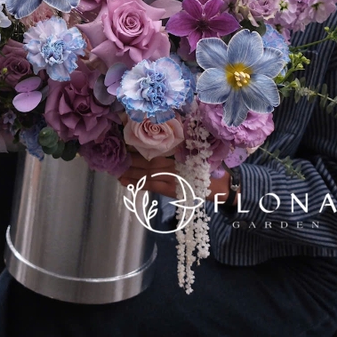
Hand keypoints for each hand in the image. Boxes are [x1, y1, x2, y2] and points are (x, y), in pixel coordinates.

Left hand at [117, 150, 231, 202]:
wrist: (221, 186)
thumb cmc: (207, 169)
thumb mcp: (193, 155)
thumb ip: (176, 152)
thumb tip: (155, 148)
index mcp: (179, 154)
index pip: (155, 152)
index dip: (139, 150)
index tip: (125, 146)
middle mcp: (174, 164)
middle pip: (148, 162)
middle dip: (131, 161)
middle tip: (115, 159)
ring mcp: (173, 178)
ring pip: (147, 173)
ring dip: (130, 172)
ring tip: (116, 170)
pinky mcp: (173, 190)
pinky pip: (152, 186)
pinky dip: (137, 184)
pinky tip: (125, 182)